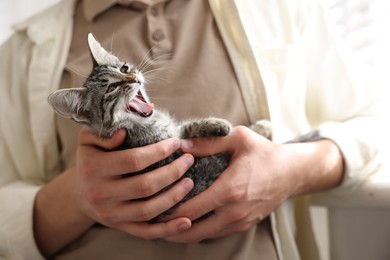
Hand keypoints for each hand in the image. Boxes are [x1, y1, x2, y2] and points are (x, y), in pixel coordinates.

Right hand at [76, 127, 194, 238]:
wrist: (79, 192)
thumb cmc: (91, 158)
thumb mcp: (89, 139)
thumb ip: (103, 131)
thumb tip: (124, 132)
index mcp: (93, 168)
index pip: (133, 160)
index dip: (159, 151)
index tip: (176, 143)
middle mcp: (100, 194)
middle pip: (144, 186)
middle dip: (172, 172)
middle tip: (188, 160)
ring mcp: (110, 214)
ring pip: (148, 210)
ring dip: (174, 197)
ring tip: (189, 182)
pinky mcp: (120, 227)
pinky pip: (146, 232)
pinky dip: (168, 229)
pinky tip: (187, 221)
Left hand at [162, 126, 342, 242]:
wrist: (292, 173)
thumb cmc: (264, 153)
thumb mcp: (238, 138)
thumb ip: (208, 142)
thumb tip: (180, 145)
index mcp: (230, 190)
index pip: (189, 209)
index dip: (166, 210)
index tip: (150, 204)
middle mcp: (234, 212)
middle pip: (191, 230)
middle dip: (168, 227)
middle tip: (149, 220)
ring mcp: (239, 222)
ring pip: (202, 236)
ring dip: (181, 231)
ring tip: (162, 222)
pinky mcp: (243, 225)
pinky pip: (214, 233)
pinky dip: (197, 230)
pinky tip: (185, 221)